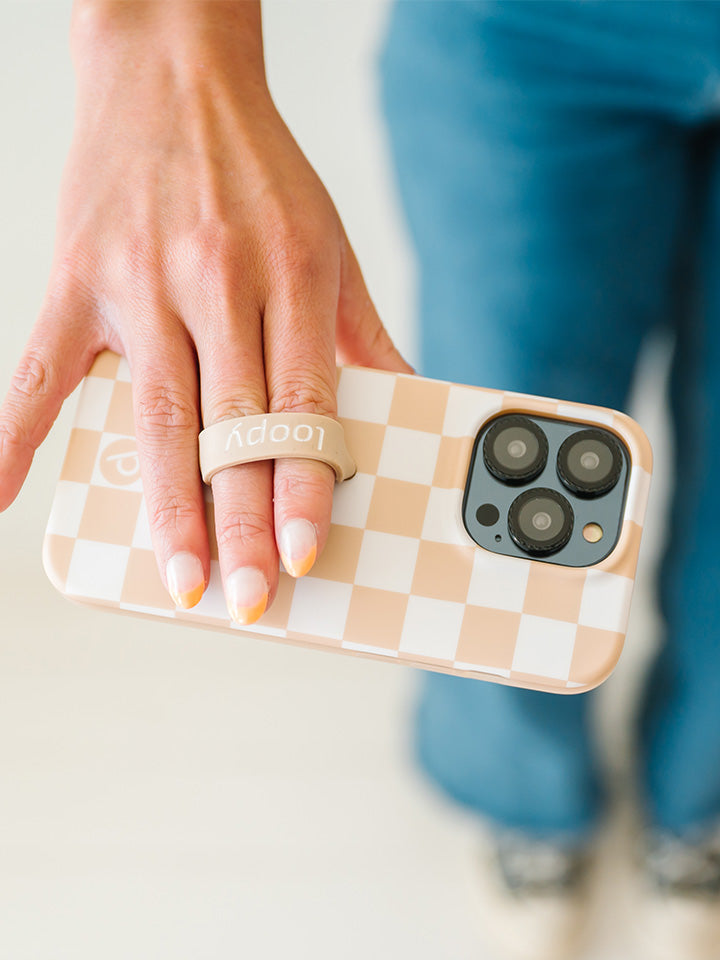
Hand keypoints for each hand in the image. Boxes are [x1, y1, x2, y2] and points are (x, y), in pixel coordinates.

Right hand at [0, 1, 411, 621]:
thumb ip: (365, 335)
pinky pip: (42, 370)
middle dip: (239, 520)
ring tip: (179, 576)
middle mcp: (214, 280)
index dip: (302, 484)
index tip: (302, 551)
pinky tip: (7, 495)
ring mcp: (138, 282)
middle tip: (245, 596)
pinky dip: (19, 434)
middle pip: (228, 425)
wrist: (173, 72)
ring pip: (154, 413)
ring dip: (165, 505)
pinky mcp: (77, 279)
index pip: (300, 402)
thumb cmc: (260, 173)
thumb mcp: (330, 245)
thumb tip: (410, 403)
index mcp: (287, 274)